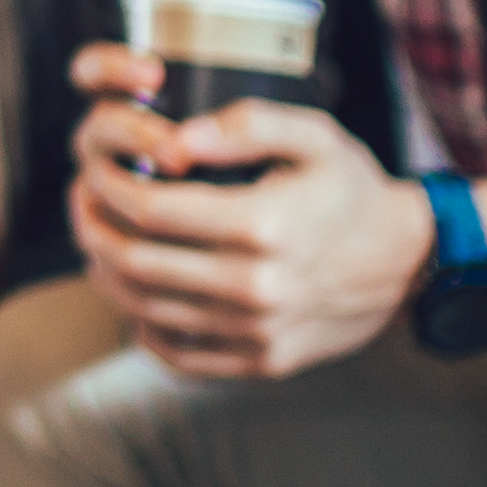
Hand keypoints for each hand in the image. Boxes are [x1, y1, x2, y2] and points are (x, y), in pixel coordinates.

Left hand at [71, 97, 437, 379]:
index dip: (107, 188)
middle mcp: (256, 287)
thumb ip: (246, 124)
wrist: (405, 260)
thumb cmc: (351, 189)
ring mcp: (257, 332)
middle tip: (80, 205)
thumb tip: (175, 141)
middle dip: (92, 230)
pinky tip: (136, 291)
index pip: (150, 210)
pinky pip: (177, 353)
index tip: (93, 172)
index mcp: (262, 226)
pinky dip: (141, 322)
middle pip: (135, 263)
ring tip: (98, 242)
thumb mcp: (313, 135)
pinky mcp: (260, 362)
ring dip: (106, 274)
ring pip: (145, 310)